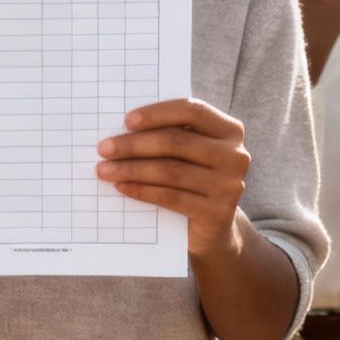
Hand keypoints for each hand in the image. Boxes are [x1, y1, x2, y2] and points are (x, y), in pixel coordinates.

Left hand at [96, 99, 249, 257]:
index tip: (126, 121)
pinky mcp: (219, 212)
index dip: (158, 114)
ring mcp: (230, 185)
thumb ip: (169, 134)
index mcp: (229, 130)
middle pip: (177, 142)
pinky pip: (172, 197)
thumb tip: (122, 126)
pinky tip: (122, 187)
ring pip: (171, 171)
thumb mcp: (187, 153)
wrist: (212, 228)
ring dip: (132, 169)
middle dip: (135, 144)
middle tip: (104, 148)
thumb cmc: (191, 178)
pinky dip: (143, 190)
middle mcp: (235, 155)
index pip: (192, 111)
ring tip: (104, 170)